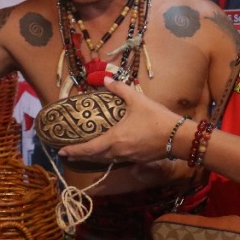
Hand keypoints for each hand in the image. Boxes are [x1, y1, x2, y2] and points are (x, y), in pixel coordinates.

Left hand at [56, 77, 180, 164]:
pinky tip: (107, 152)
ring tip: (84, 154)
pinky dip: (106, 157)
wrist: (178, 137)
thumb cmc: (157, 118)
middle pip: (94, 157)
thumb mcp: (137, 100)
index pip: (88, 148)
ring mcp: (128, 158)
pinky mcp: (137, 159)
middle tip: (68, 154)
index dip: (74, 151)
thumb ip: (119, 89)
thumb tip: (105, 79)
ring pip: (105, 160)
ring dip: (93, 157)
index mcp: (114, 139)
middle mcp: (118, 151)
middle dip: (80, 156)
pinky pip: (116, 160)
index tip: (61, 151)